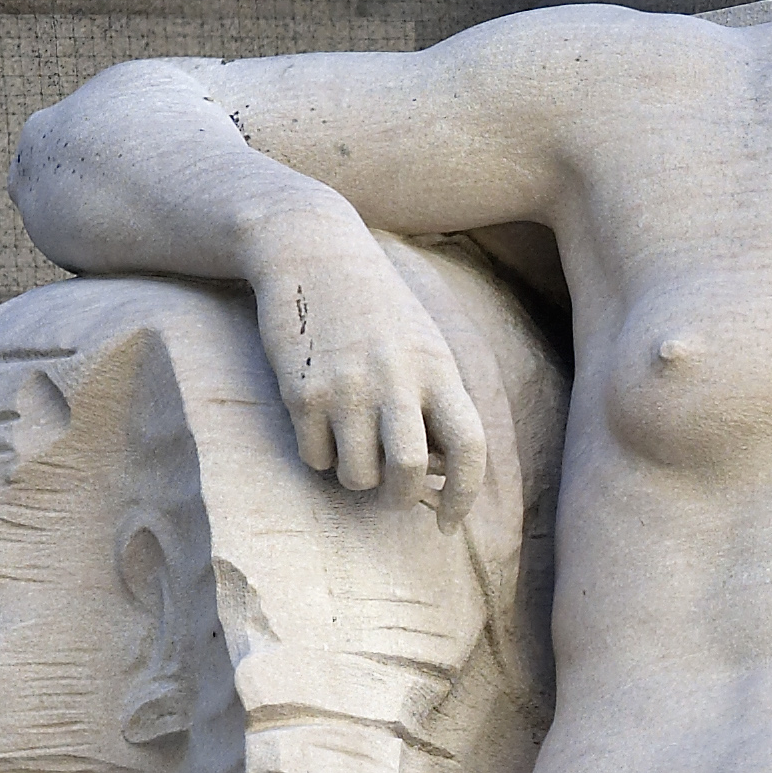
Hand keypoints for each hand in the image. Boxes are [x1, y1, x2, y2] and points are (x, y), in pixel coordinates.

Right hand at [245, 208, 488, 523]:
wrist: (312, 248)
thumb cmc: (376, 308)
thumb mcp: (422, 344)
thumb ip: (435, 402)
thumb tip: (436, 476)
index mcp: (438, 370)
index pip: (468, 447)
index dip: (464, 495)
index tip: (450, 524)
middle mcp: (395, 380)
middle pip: (407, 471)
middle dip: (399, 498)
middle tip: (392, 494)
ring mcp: (347, 386)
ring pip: (357, 475)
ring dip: (355, 478)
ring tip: (352, 448)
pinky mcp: (303, 390)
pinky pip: (315, 458)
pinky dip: (319, 456)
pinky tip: (320, 424)